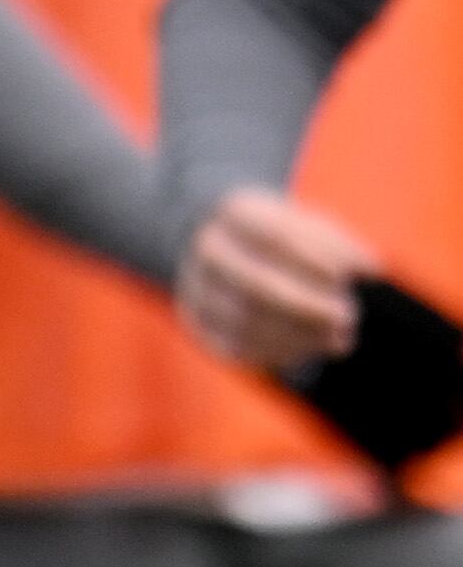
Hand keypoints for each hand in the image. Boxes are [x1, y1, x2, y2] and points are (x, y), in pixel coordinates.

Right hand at [176, 185, 370, 376]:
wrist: (224, 246)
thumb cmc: (283, 236)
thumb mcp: (308, 224)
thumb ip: (339, 245)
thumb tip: (369, 271)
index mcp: (236, 213)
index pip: (277, 238)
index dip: (318, 261)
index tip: (354, 278)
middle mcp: (208, 250)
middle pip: (256, 285)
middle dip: (308, 307)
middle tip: (349, 319)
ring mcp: (197, 289)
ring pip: (246, 321)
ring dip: (299, 335)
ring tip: (339, 340)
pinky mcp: (198, 324)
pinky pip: (235, 346)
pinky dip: (278, 352)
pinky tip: (311, 349)